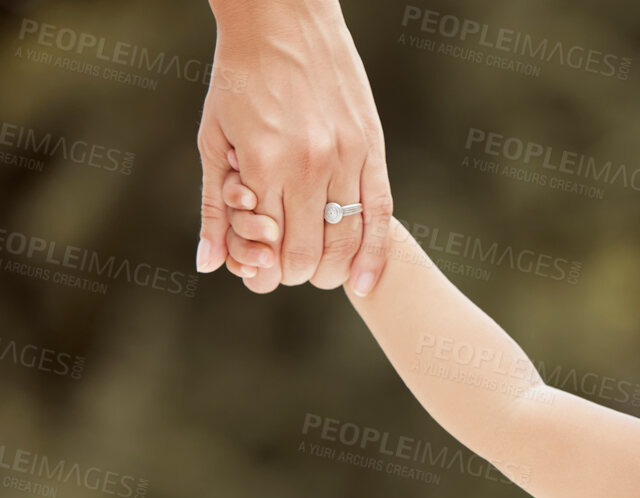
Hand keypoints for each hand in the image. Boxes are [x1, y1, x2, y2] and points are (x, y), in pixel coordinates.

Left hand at [194, 1, 392, 295]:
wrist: (282, 19)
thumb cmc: (240, 78)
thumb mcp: (214, 139)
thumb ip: (215, 205)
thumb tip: (211, 265)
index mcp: (264, 162)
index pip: (270, 247)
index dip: (264, 272)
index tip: (260, 274)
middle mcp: (308, 164)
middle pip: (309, 254)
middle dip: (296, 274)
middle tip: (290, 270)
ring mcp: (345, 156)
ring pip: (346, 242)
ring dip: (331, 270)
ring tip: (322, 273)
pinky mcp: (371, 147)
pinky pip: (379, 215)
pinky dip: (373, 255)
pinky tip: (363, 281)